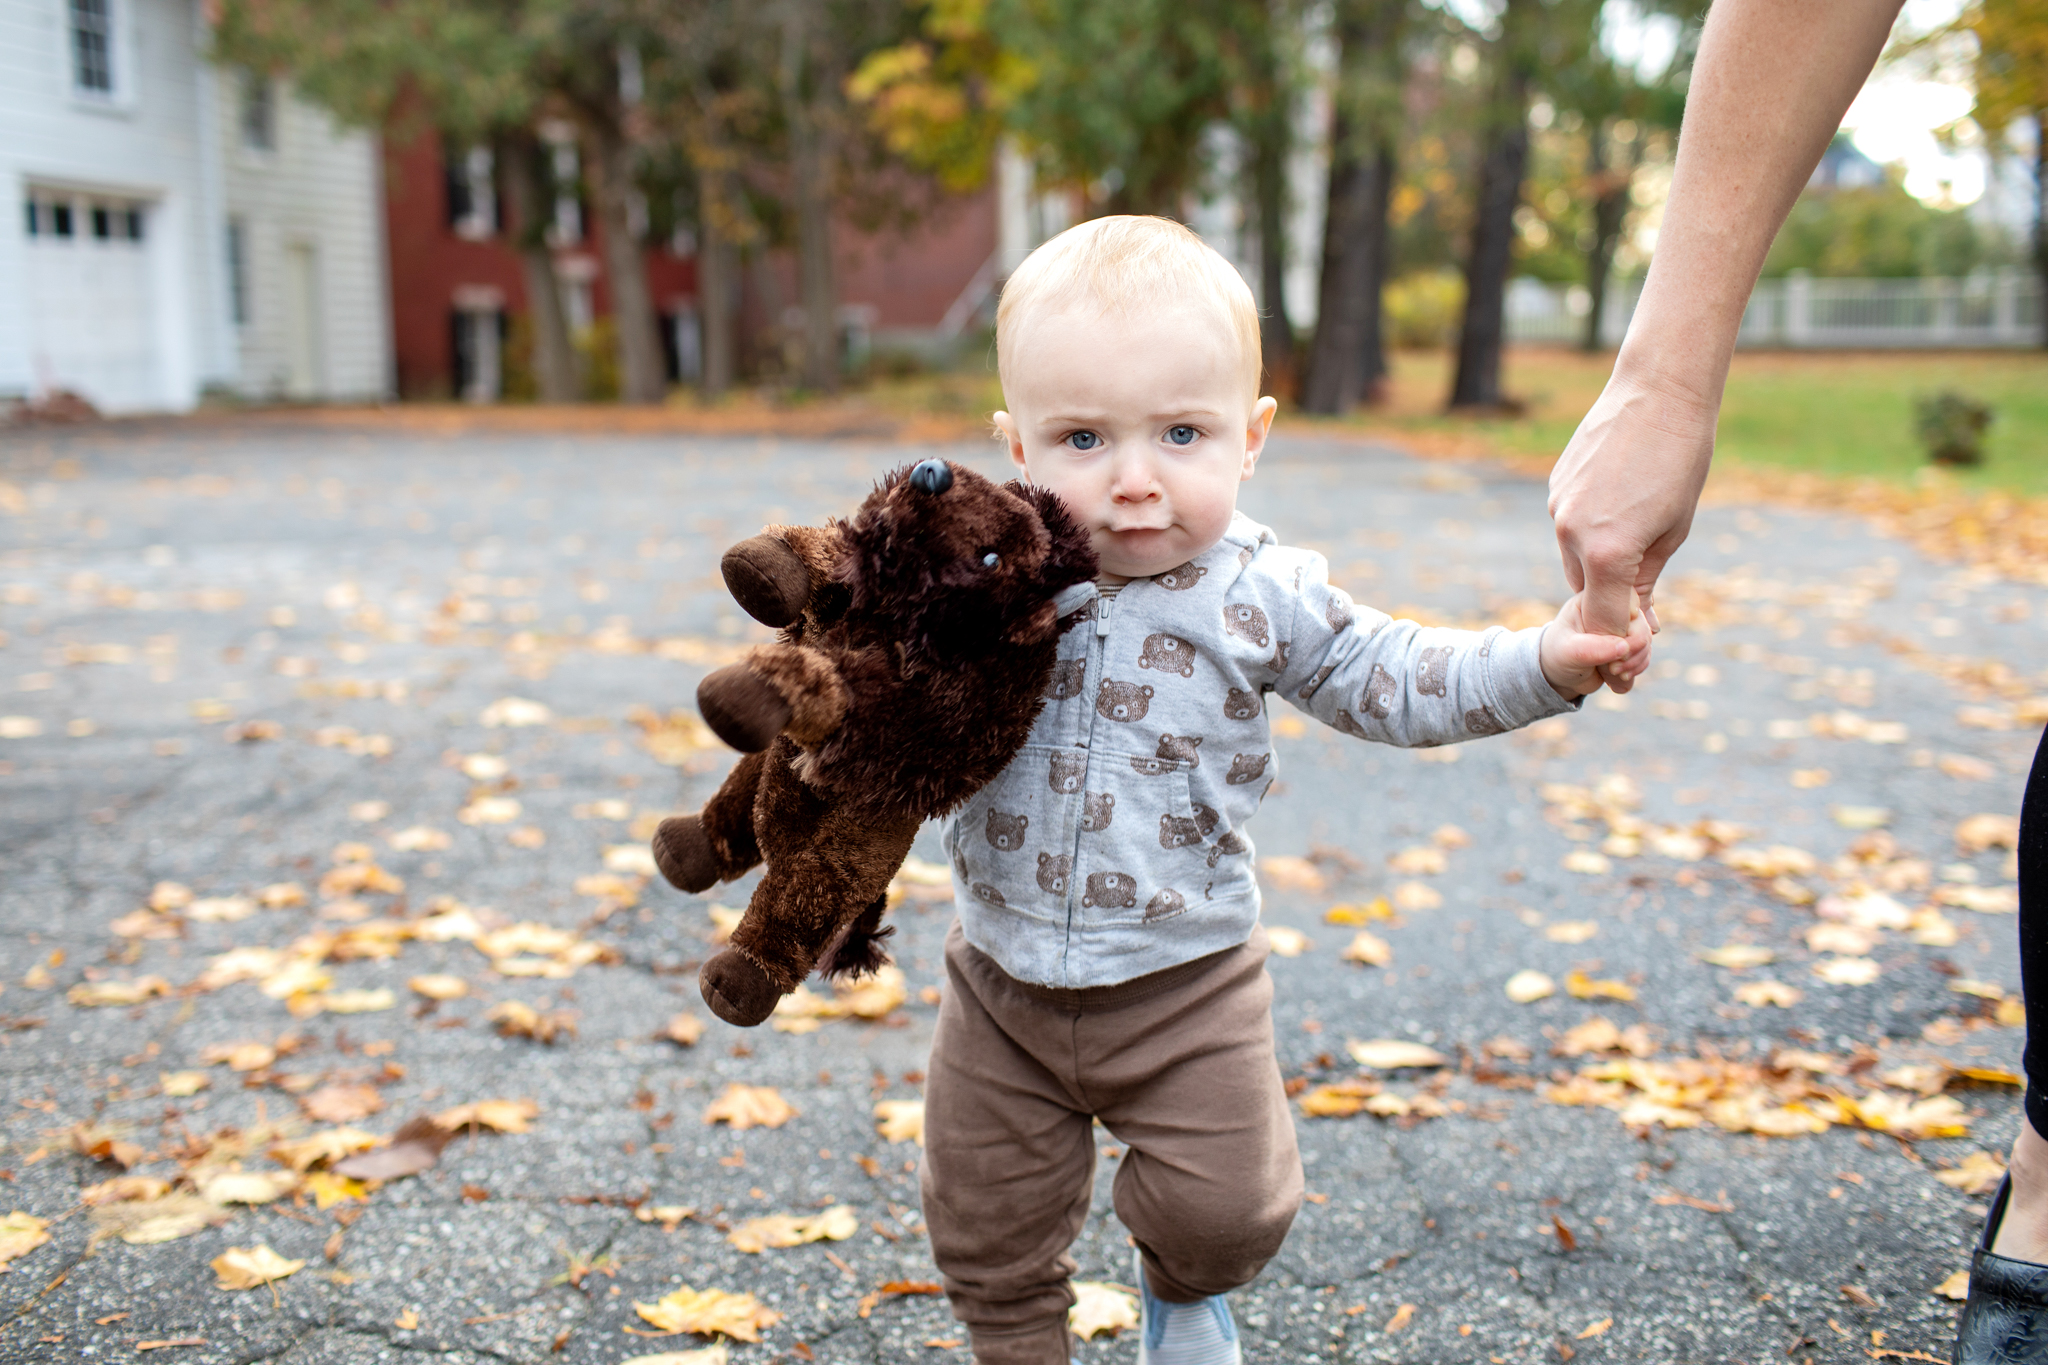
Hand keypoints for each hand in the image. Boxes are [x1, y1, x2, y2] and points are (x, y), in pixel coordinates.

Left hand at [1540, 590, 1652, 699]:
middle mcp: (1613, 610)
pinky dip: (1634, 670)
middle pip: (1642, 626)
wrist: (1558, 673)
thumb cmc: (1557, 656)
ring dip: (1635, 664)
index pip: (1627, 606)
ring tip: (1614, 675)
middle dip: (1633, 653)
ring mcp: (1623, 626)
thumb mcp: (1567, 652)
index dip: (1629, 632)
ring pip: (1646, 642)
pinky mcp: (1629, 643)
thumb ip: (1591, 648)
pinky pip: (1644, 655)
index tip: (1615, 654)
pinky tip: (1616, 681)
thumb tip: (1624, 647)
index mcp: (1596, 600)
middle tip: (1613, 669)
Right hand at [1547, 366, 1715, 692]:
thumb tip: (1638, 614)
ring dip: (1598, 561)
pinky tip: (1619, 500)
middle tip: (1639, 602)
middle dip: (1610, 602)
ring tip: (1636, 530)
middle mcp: (1573, 534)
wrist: (1660, 391)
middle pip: (1586, 591)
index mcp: (1609, 553)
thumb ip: (1646, 577)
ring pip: (1574, 556)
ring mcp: (1559, 508)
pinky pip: (1569, 524)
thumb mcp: (1675, 529)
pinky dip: (1589, 528)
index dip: (1619, 644)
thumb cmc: (1682, 460)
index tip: (1630, 661)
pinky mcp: (1556, 486)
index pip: (1606, 621)